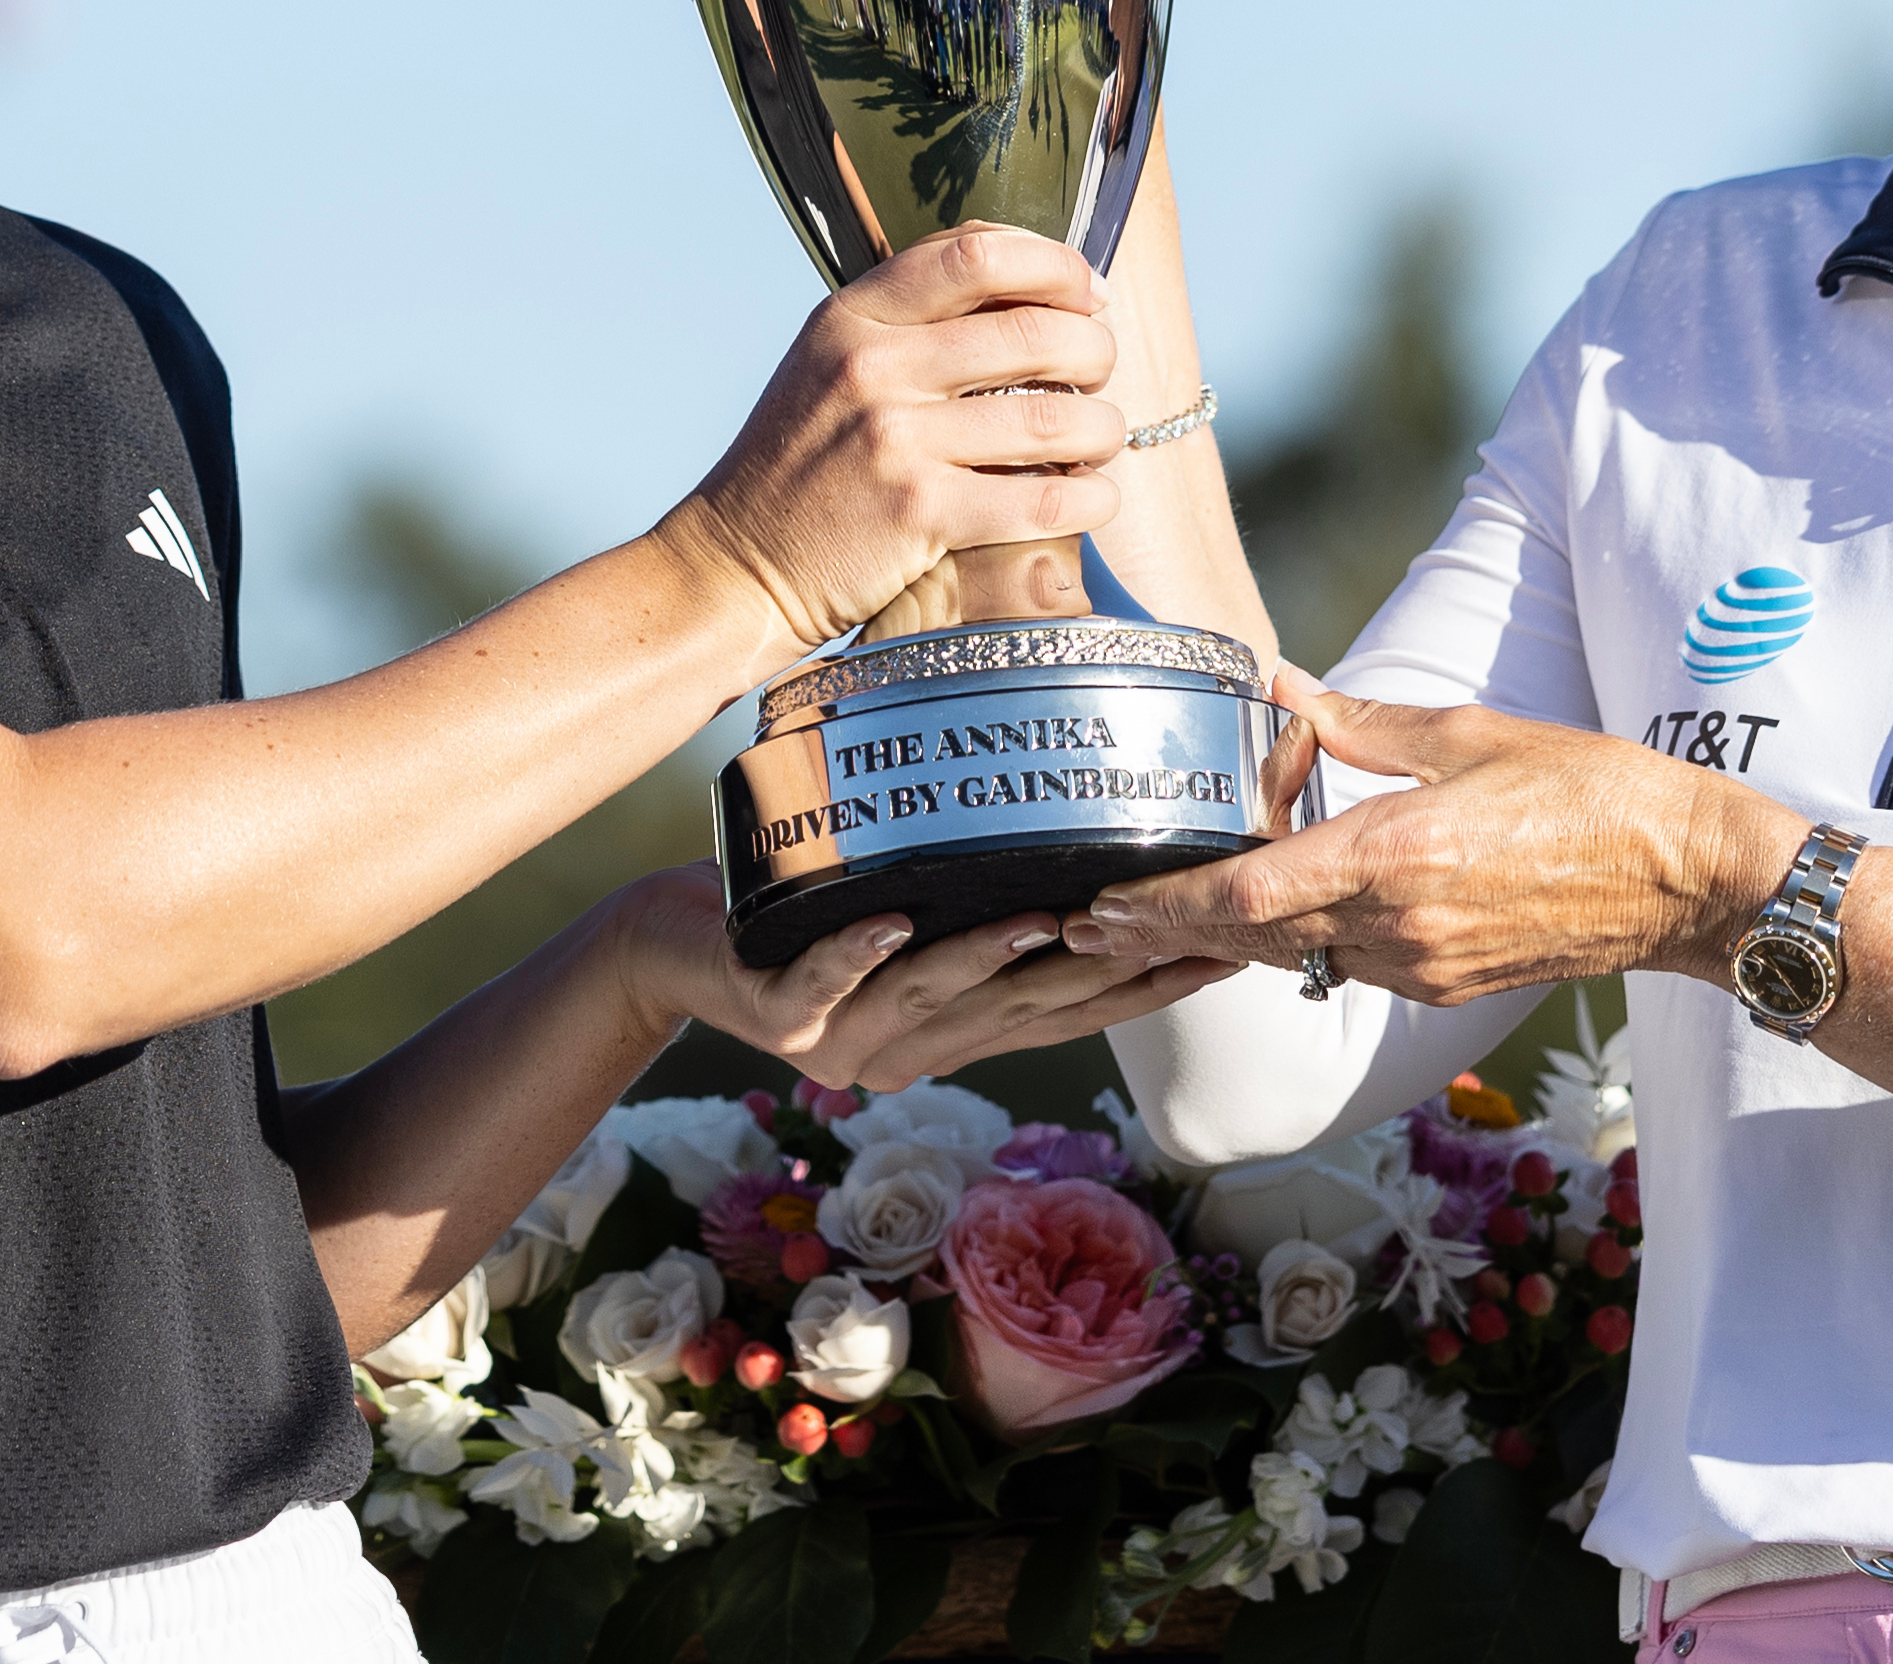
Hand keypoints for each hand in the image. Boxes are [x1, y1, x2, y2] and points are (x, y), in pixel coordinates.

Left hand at [609, 864, 1237, 1091]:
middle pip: (1020, 1014)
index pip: (1068, 1015)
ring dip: (989, 962)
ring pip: (930, 1000)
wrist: (671, 947)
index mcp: (951, 1032)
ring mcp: (840, 1039)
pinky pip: (819, 982)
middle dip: (1100, 975)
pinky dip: (855, 956)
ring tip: (1048, 919)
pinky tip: (889, 923)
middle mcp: (908, 1050)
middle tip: (1169, 932)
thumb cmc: (801, 914)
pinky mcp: (772, 1015)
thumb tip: (1080, 842)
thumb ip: (984, 900)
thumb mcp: (909, 907)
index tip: (1221, 951)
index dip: (1145, 988)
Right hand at [662, 223, 1125, 651]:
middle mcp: (872, 367)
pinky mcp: (919, 515)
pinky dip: (1088, 498)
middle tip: (1099, 373)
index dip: (1053, 265)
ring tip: (1101, 438)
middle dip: (1094, 350)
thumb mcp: (830, 361)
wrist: (738, 564)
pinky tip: (1092, 498)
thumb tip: (1034, 283)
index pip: (974, 253)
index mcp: (853, 317)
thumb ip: (911, 316)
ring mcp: (894, 440)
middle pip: (1034, 331)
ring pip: (1053, 417)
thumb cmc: (802, 463)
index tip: (1086, 293)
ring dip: (1102, 428)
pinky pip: (1041, 499)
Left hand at [1061, 668, 1804, 1002]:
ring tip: (1157, 921)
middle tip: (1092, 925)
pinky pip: (1346, 967)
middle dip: (1168, 933)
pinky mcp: (1446, 984)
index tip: (1102, 907)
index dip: (1166, 908)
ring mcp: (1423, 966)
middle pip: (1252, 940)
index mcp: (1396, 856)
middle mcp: (1398, 926)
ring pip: (1295, 957)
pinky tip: (1269, 919)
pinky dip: (1296, 944)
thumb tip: (1284, 689)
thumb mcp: (1470, 734)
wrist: (1685, 880)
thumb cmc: (1593, 791)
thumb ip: (1363, 722)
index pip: (1249, 896)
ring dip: (1228, 939)